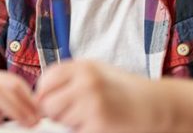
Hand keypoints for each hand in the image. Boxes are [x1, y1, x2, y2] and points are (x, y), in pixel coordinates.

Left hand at [35, 60, 158, 132]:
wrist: (155, 105)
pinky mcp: (99, 125)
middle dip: (54, 112)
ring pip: (59, 121)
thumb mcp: (93, 72)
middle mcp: (85, 82)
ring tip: (90, 118)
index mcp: (81, 67)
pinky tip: (98, 126)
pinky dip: (82, 132)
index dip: (47, 95)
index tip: (58, 101)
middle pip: (47, 103)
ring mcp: (92, 104)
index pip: (44, 82)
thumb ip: (66, 80)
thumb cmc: (121, 89)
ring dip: (68, 124)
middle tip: (73, 113)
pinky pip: (75, 132)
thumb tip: (37, 98)